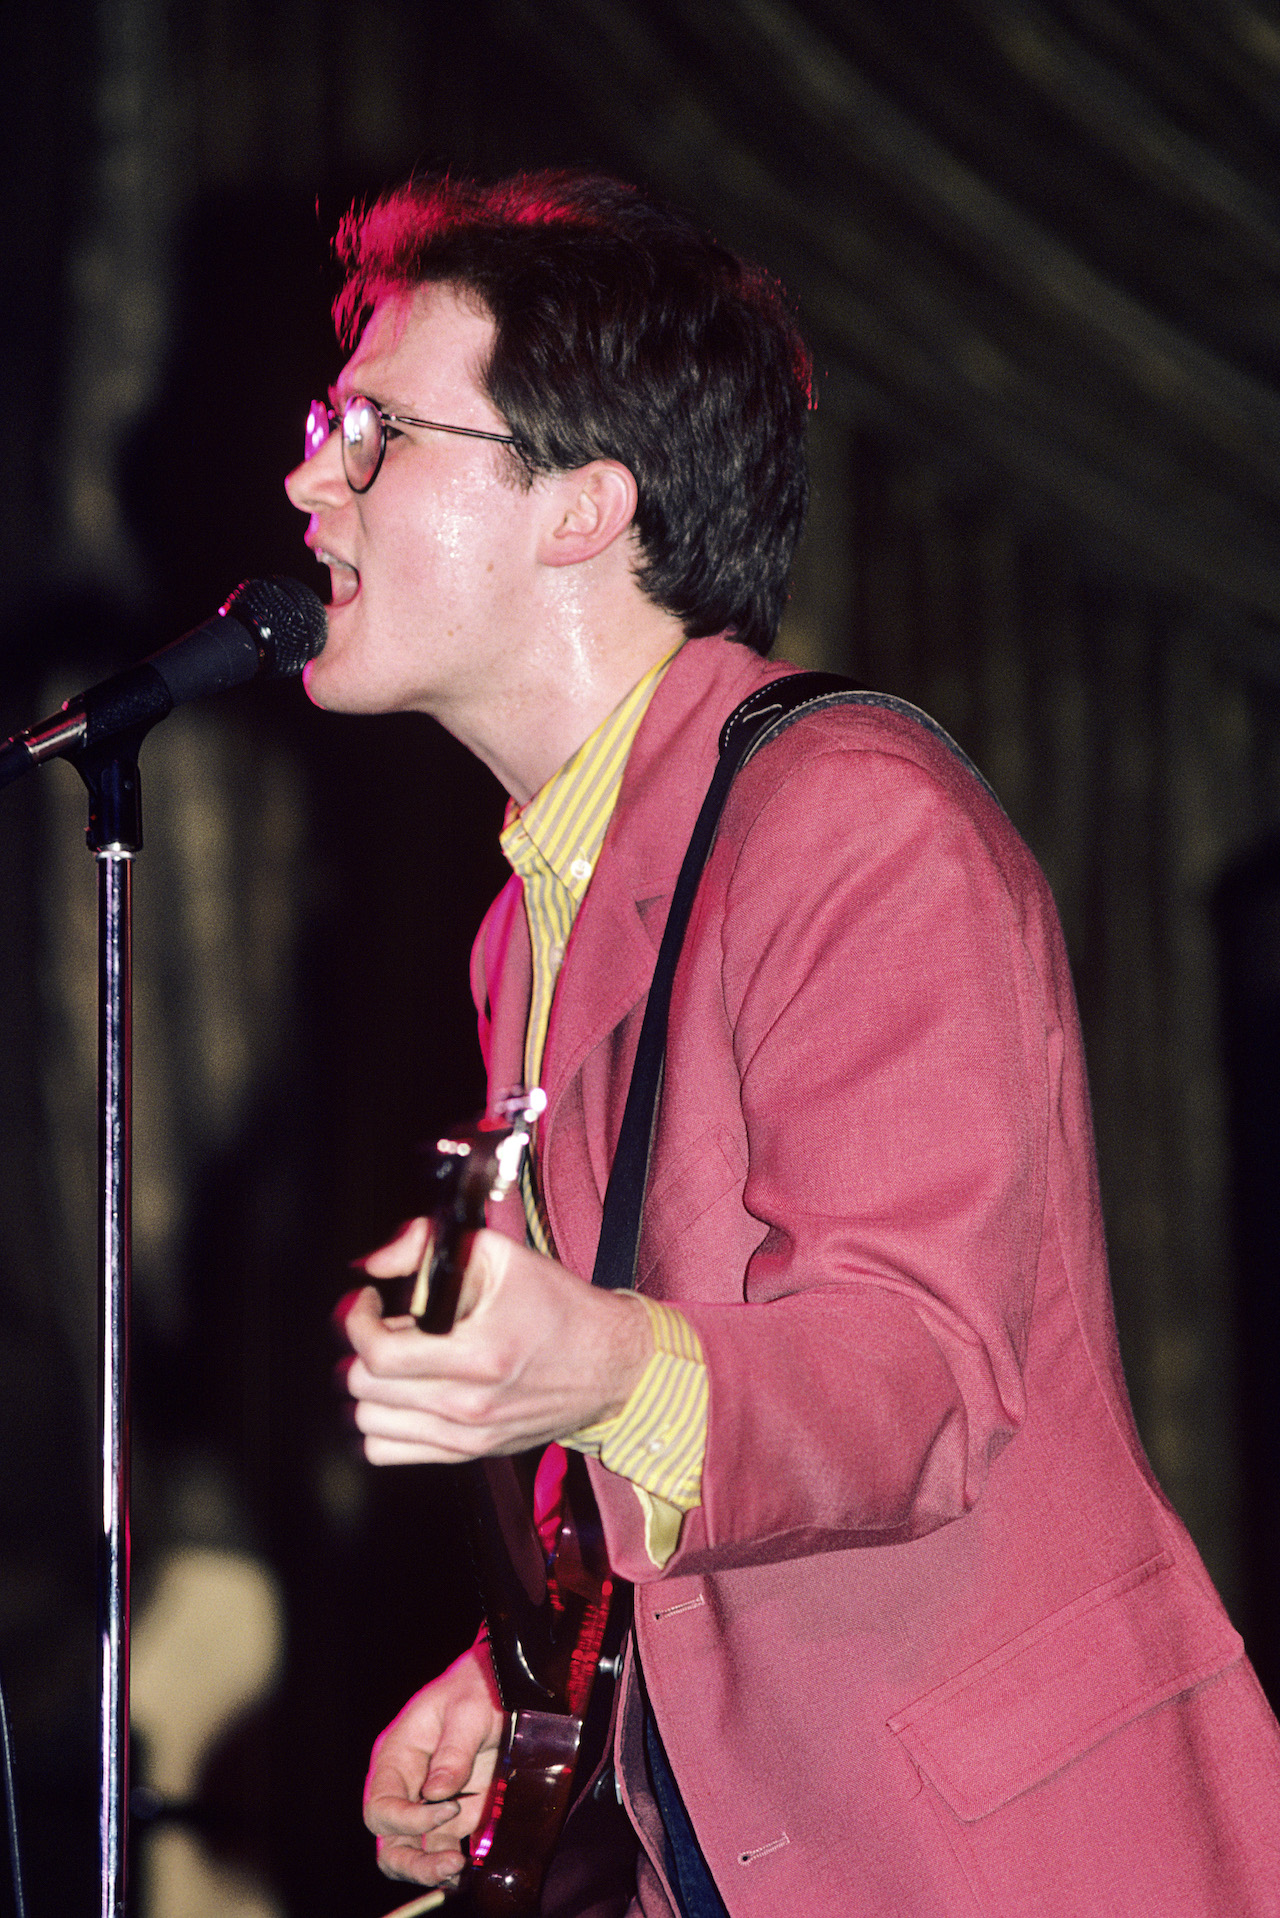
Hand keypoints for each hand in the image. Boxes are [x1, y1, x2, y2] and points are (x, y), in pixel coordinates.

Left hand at [340, 1221, 651, 1463]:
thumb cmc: (560, 1308)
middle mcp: (471, 1404)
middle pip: (366, 1388)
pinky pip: (389, 1451)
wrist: (610, 1364)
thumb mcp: (503, 1257)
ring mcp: (469, 1435)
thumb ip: (430, 1247)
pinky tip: (402, 1393)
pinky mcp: (470, 1452)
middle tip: (383, 1324)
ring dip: (370, 1386)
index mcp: (479, 1354)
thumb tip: (375, 1263)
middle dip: (362, 1348)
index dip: (357, 1321)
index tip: (368, 1301)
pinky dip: (382, 1422)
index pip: (379, 1354)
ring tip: (395, 1359)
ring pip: (370, 1422)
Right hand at [364, 1645, 503, 1887]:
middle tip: (448, 1864)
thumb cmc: (475, 1690)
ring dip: (429, 1868)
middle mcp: (404, 1786)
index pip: (381, 1805)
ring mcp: (426, 1803)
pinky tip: (468, 1870)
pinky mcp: (453, 1814)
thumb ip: (453, 1751)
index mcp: (395, 1757)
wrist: (501, 1686)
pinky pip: (440, 1848)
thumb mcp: (467, 1712)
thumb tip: (437, 1794)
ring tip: (458, 1870)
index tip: (449, 1808)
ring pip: (410, 1852)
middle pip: (388, 1839)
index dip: (408, 1818)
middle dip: (411, 1861)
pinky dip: (450, 1864)